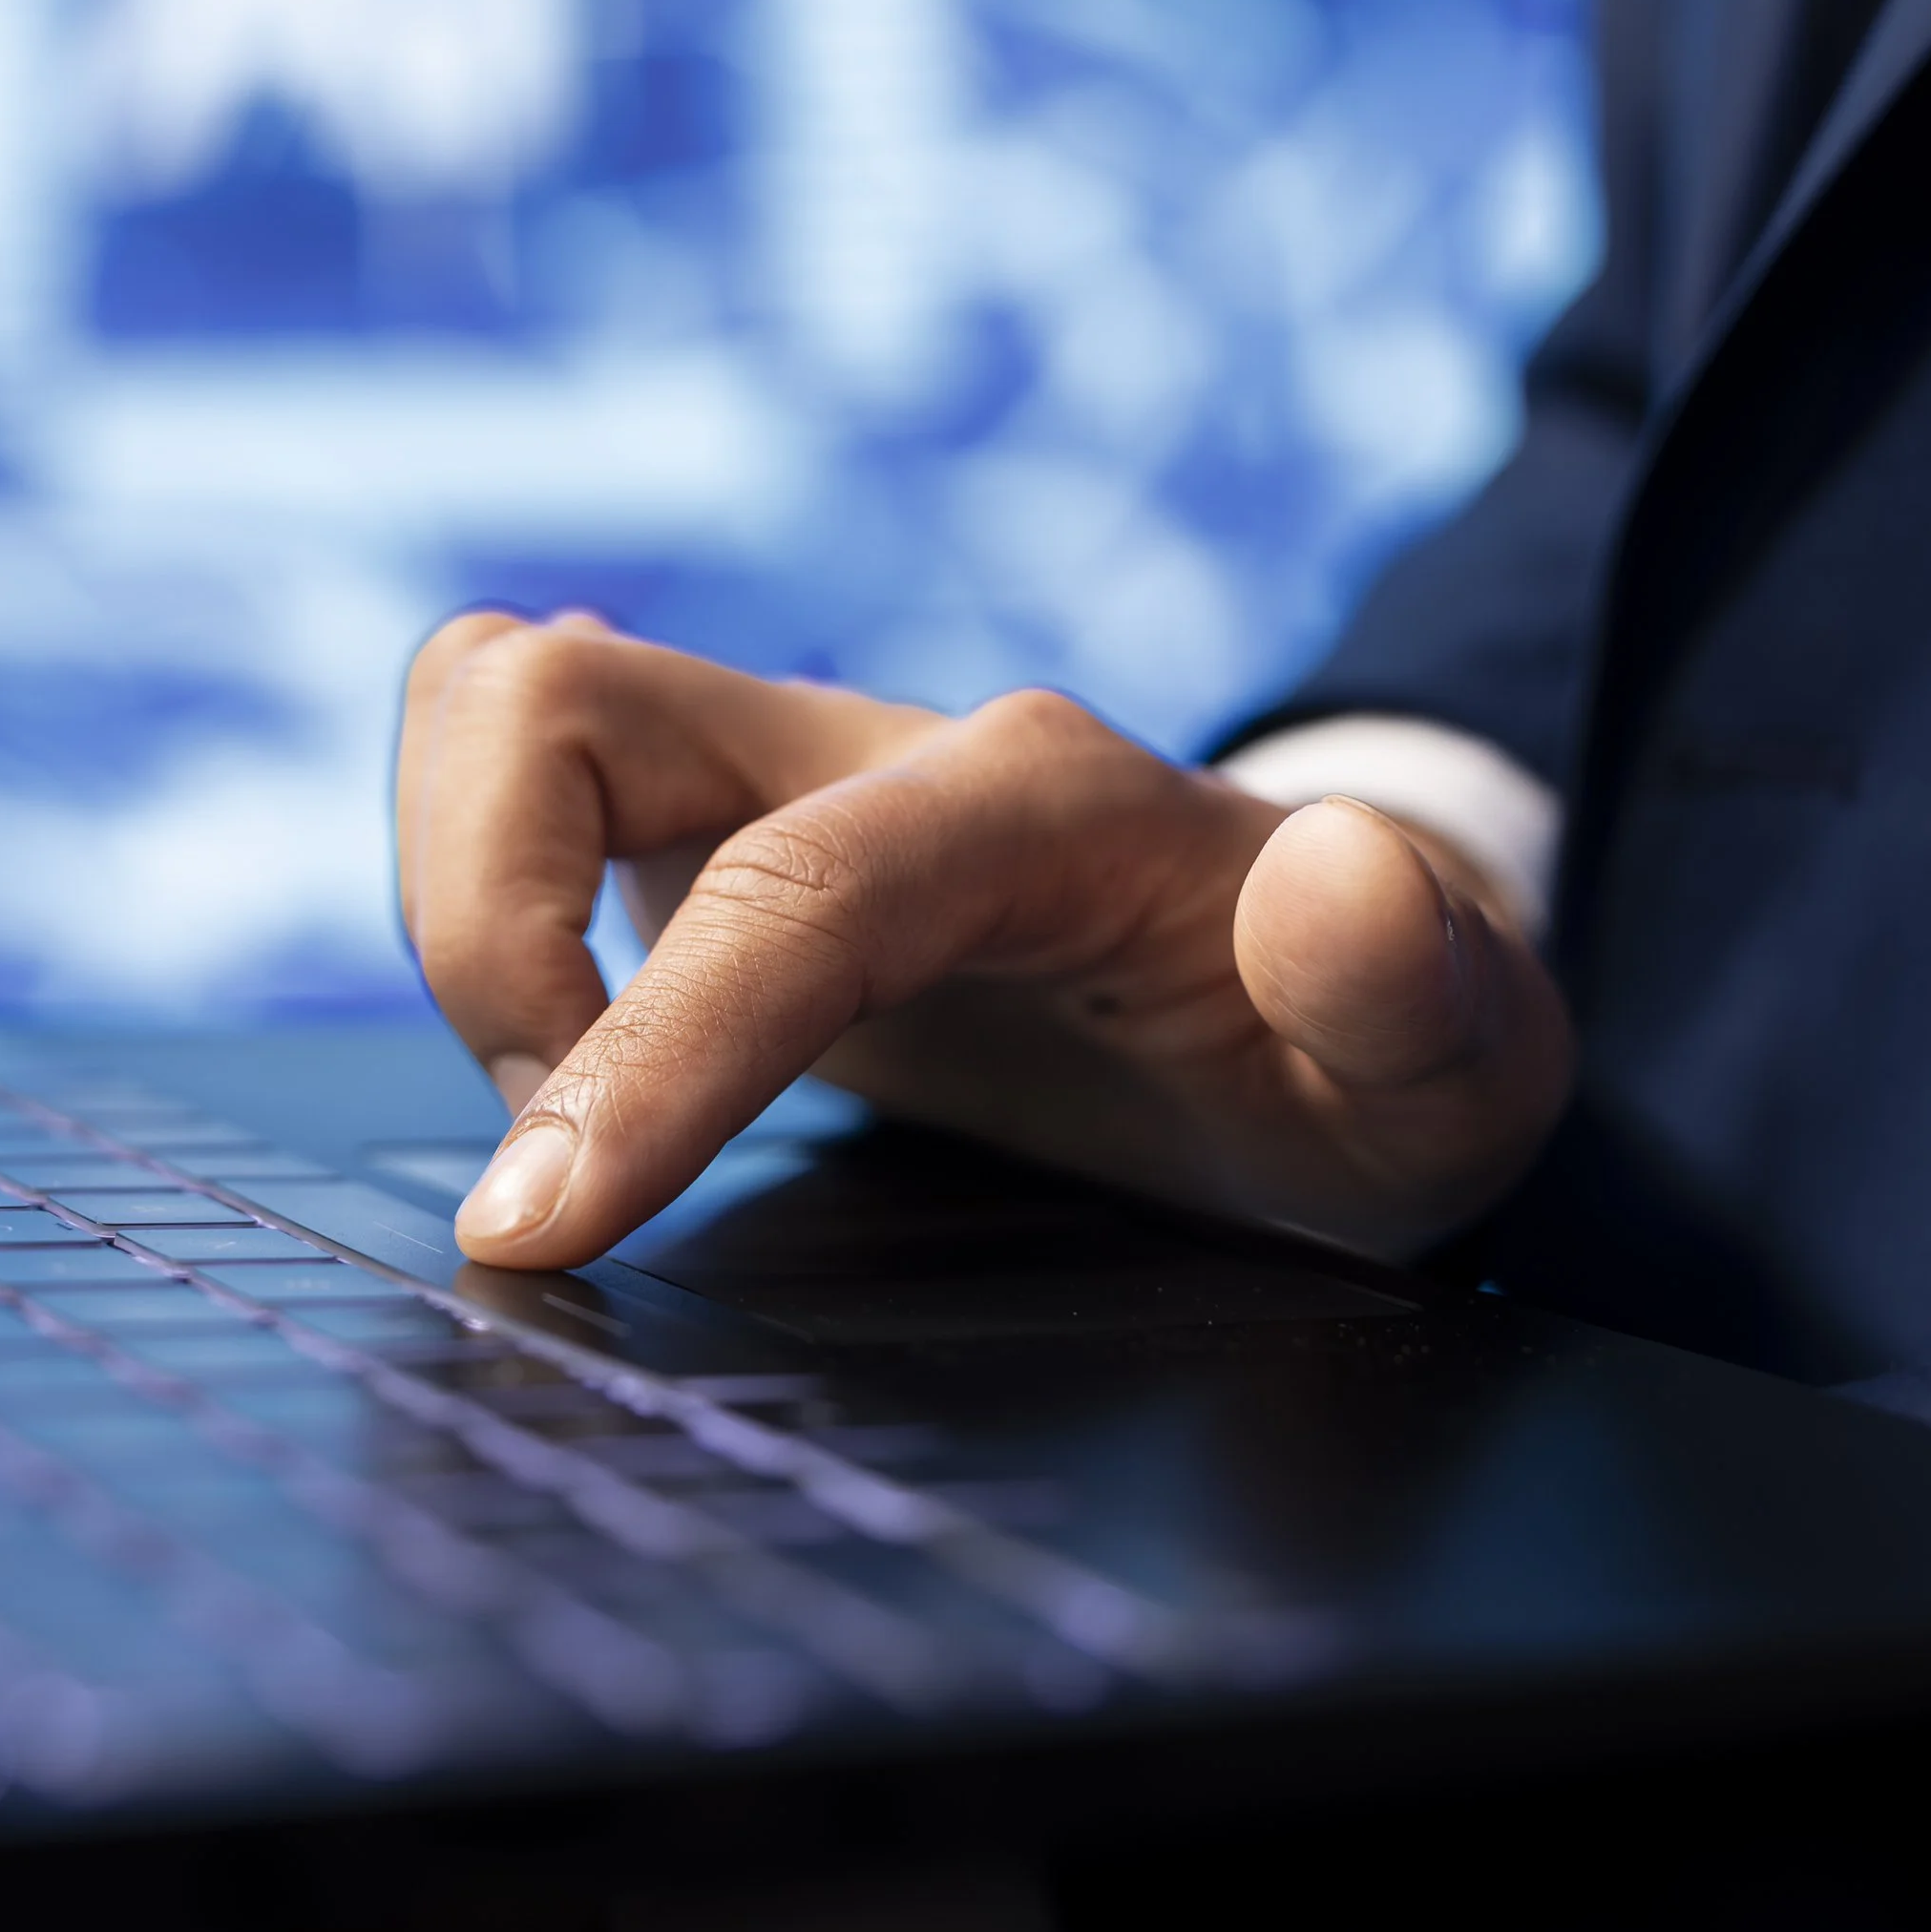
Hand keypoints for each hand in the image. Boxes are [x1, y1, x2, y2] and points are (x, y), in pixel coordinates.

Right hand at [396, 613, 1574, 1271]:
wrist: (1360, 1021)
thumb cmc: (1389, 1066)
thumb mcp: (1466, 1069)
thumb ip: (1420, 987)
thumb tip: (1336, 882)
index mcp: (1047, 804)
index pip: (791, 888)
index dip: (644, 1046)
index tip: (538, 1233)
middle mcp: (890, 755)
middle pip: (552, 698)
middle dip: (483, 939)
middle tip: (571, 1173)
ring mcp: (788, 781)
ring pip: (500, 708)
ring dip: (464, 919)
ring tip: (574, 1128)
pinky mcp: (723, 835)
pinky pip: (520, 795)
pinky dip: (484, 926)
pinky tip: (589, 1093)